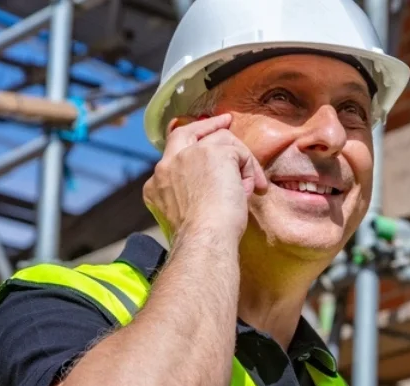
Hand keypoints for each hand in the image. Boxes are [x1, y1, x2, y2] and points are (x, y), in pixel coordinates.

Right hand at [142, 113, 268, 241]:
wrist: (204, 239)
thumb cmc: (202, 238)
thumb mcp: (188, 213)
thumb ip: (194, 193)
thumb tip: (224, 185)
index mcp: (158, 183)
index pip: (172, 153)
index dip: (189, 143)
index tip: (203, 138)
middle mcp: (168, 165)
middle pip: (187, 131)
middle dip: (207, 125)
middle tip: (225, 120)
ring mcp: (189, 155)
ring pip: (221, 141)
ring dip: (240, 162)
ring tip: (251, 187)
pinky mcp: (213, 153)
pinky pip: (239, 152)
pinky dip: (250, 169)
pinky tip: (252, 189)